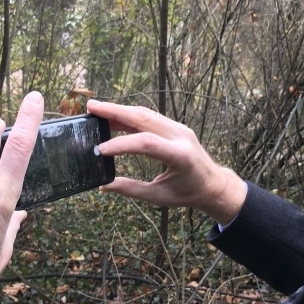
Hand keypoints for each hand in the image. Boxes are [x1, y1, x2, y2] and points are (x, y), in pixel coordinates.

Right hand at [86, 100, 245, 224]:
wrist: (212, 184)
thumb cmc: (187, 193)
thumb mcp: (159, 196)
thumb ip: (131, 190)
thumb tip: (104, 187)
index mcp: (179, 155)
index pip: (146, 143)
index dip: (122, 144)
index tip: (101, 149)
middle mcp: (180, 136)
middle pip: (144, 118)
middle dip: (115, 111)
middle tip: (91, 107)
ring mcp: (178, 128)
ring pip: (145, 114)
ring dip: (120, 110)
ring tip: (96, 110)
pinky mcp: (174, 126)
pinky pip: (149, 117)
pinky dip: (130, 115)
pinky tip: (113, 117)